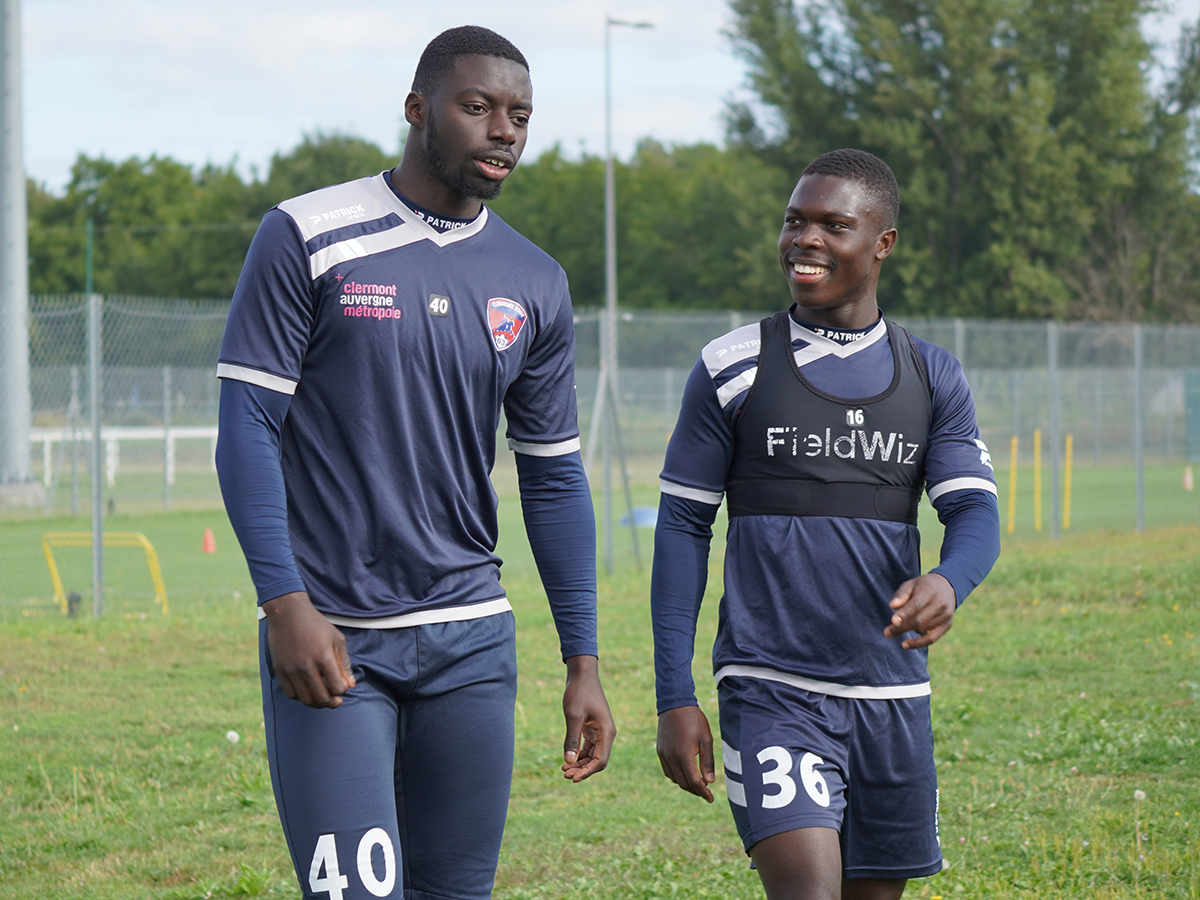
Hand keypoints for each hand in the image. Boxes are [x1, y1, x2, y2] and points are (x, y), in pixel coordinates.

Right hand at [262, 591, 355, 707]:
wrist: (288, 613)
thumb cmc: (316, 624)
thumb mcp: (336, 639)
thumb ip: (344, 664)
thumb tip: (350, 685)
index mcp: (324, 656)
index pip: (337, 687)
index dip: (342, 690)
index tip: (342, 686)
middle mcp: (306, 665)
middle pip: (322, 697)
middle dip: (332, 703)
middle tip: (335, 701)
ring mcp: (291, 669)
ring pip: (305, 699)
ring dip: (316, 703)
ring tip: (322, 699)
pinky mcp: (280, 670)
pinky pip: (290, 693)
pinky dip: (300, 697)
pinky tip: (307, 692)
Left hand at [560, 655, 614, 781]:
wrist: (582, 675)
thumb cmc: (579, 692)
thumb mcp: (573, 716)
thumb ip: (572, 739)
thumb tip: (569, 762)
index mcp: (606, 732)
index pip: (600, 761)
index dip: (587, 772)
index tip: (572, 778)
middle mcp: (606, 734)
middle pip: (597, 760)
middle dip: (582, 769)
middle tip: (564, 774)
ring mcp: (600, 731)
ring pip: (592, 755)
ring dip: (580, 763)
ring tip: (563, 769)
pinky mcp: (593, 728)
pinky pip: (588, 747)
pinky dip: (579, 754)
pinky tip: (567, 758)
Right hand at [656, 705, 715, 802]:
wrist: (675, 704)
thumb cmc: (694, 720)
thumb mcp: (706, 739)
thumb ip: (707, 761)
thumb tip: (709, 781)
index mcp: (684, 754)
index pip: (693, 781)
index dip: (703, 792)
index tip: (711, 799)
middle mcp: (671, 757)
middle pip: (683, 783)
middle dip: (695, 790)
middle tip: (706, 792)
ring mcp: (664, 754)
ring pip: (674, 778)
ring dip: (686, 784)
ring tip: (698, 784)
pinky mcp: (660, 751)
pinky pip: (668, 771)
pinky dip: (677, 776)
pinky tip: (686, 774)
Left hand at [884, 573, 956, 648]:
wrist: (947, 587)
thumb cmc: (923, 586)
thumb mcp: (911, 584)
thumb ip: (901, 594)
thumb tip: (892, 606)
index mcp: (930, 591)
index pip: (916, 604)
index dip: (904, 614)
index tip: (893, 621)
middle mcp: (940, 603)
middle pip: (919, 620)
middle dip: (901, 627)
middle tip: (886, 633)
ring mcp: (946, 615)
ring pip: (923, 629)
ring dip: (909, 629)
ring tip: (901, 624)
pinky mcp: (947, 625)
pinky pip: (932, 639)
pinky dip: (918, 643)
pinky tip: (905, 645)